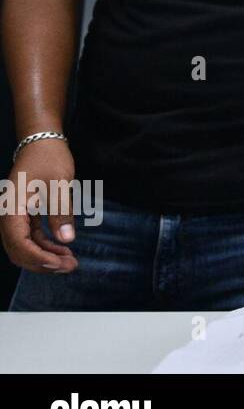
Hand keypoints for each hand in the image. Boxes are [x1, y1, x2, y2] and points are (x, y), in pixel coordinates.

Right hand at [1, 139, 78, 273]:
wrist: (43, 141)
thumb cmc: (49, 158)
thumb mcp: (59, 184)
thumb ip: (61, 213)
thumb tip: (66, 240)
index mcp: (11, 209)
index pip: (18, 243)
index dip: (38, 258)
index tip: (60, 264)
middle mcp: (9, 215)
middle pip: (18, 250)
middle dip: (42, 262)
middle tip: (70, 267)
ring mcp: (16, 215)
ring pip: (25, 246)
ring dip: (45, 256)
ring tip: (70, 262)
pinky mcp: (25, 214)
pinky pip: (31, 237)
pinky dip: (46, 245)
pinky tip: (64, 249)